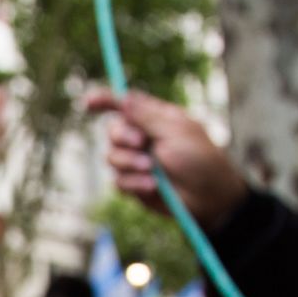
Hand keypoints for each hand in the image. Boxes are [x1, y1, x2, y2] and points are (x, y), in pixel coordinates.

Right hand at [84, 89, 248, 230]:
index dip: (105, 101)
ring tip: (152, 170)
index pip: (125, 105)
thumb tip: (124, 98)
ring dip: (130, 163)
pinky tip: (152, 186)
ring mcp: (137, 162)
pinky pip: (118, 180)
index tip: (89, 102)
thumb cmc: (200, 160)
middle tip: (140, 142)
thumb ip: (147, 116)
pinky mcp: (134, 184)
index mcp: (156, 120)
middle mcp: (143, 139)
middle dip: (123, 137)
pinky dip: (134, 182)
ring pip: (111, 157)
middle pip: (113, 131)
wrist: (208, 198)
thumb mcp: (176, 131)